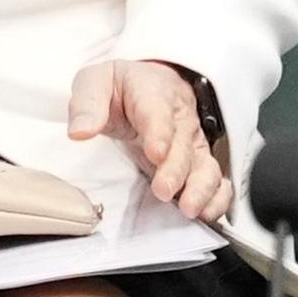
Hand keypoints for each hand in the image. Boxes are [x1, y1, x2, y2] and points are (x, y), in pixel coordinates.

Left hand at [72, 59, 229, 224]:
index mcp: (152, 92)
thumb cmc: (119, 88)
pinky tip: (209, 212)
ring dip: (202, 187)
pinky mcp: (196, 162)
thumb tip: (79, 132)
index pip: (158, 111)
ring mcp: (190, 141)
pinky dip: (218, 197)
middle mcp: (178, 118)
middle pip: (183, 144)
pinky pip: (217, 179)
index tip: (156, 153)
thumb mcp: (94, 84)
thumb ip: (87, 106)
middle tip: (164, 190)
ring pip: (206, 163)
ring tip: (189, 208)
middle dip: (176, 170)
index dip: (160, 133)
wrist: (143, 86)